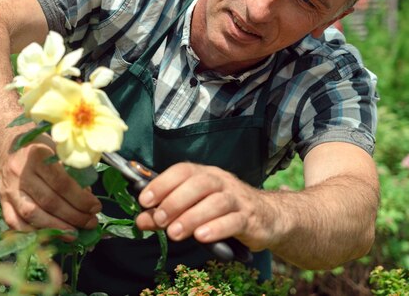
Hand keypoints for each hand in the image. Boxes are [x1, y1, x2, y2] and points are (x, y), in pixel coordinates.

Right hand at [0, 138, 101, 233]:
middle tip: (90, 223)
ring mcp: (9, 188)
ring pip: (32, 214)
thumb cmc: (37, 145)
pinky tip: (50, 236)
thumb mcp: (57, 148)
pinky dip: (33, 232)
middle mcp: (21, 173)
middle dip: (74, 216)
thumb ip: (72, 169)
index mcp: (37, 155)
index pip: (62, 183)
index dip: (81, 199)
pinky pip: (14, 222)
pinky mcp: (1, 200)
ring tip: (74, 234)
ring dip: (56, 228)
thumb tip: (87, 196)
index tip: (96, 207)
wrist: (4, 142)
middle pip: (49, 201)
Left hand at [135, 162, 277, 250]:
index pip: (183, 171)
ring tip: (174, 233)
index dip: (162, 183)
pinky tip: (202, 237)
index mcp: (205, 174)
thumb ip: (166, 214)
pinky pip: (234, 220)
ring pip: (216, 202)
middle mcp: (221, 182)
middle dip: (175, 201)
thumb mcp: (193, 209)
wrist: (267, 216)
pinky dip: (216, 228)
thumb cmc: (223, 211)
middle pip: (199, 184)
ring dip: (192, 217)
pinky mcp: (249, 218)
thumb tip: (141, 220)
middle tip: (159, 219)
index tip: (145, 200)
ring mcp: (237, 199)